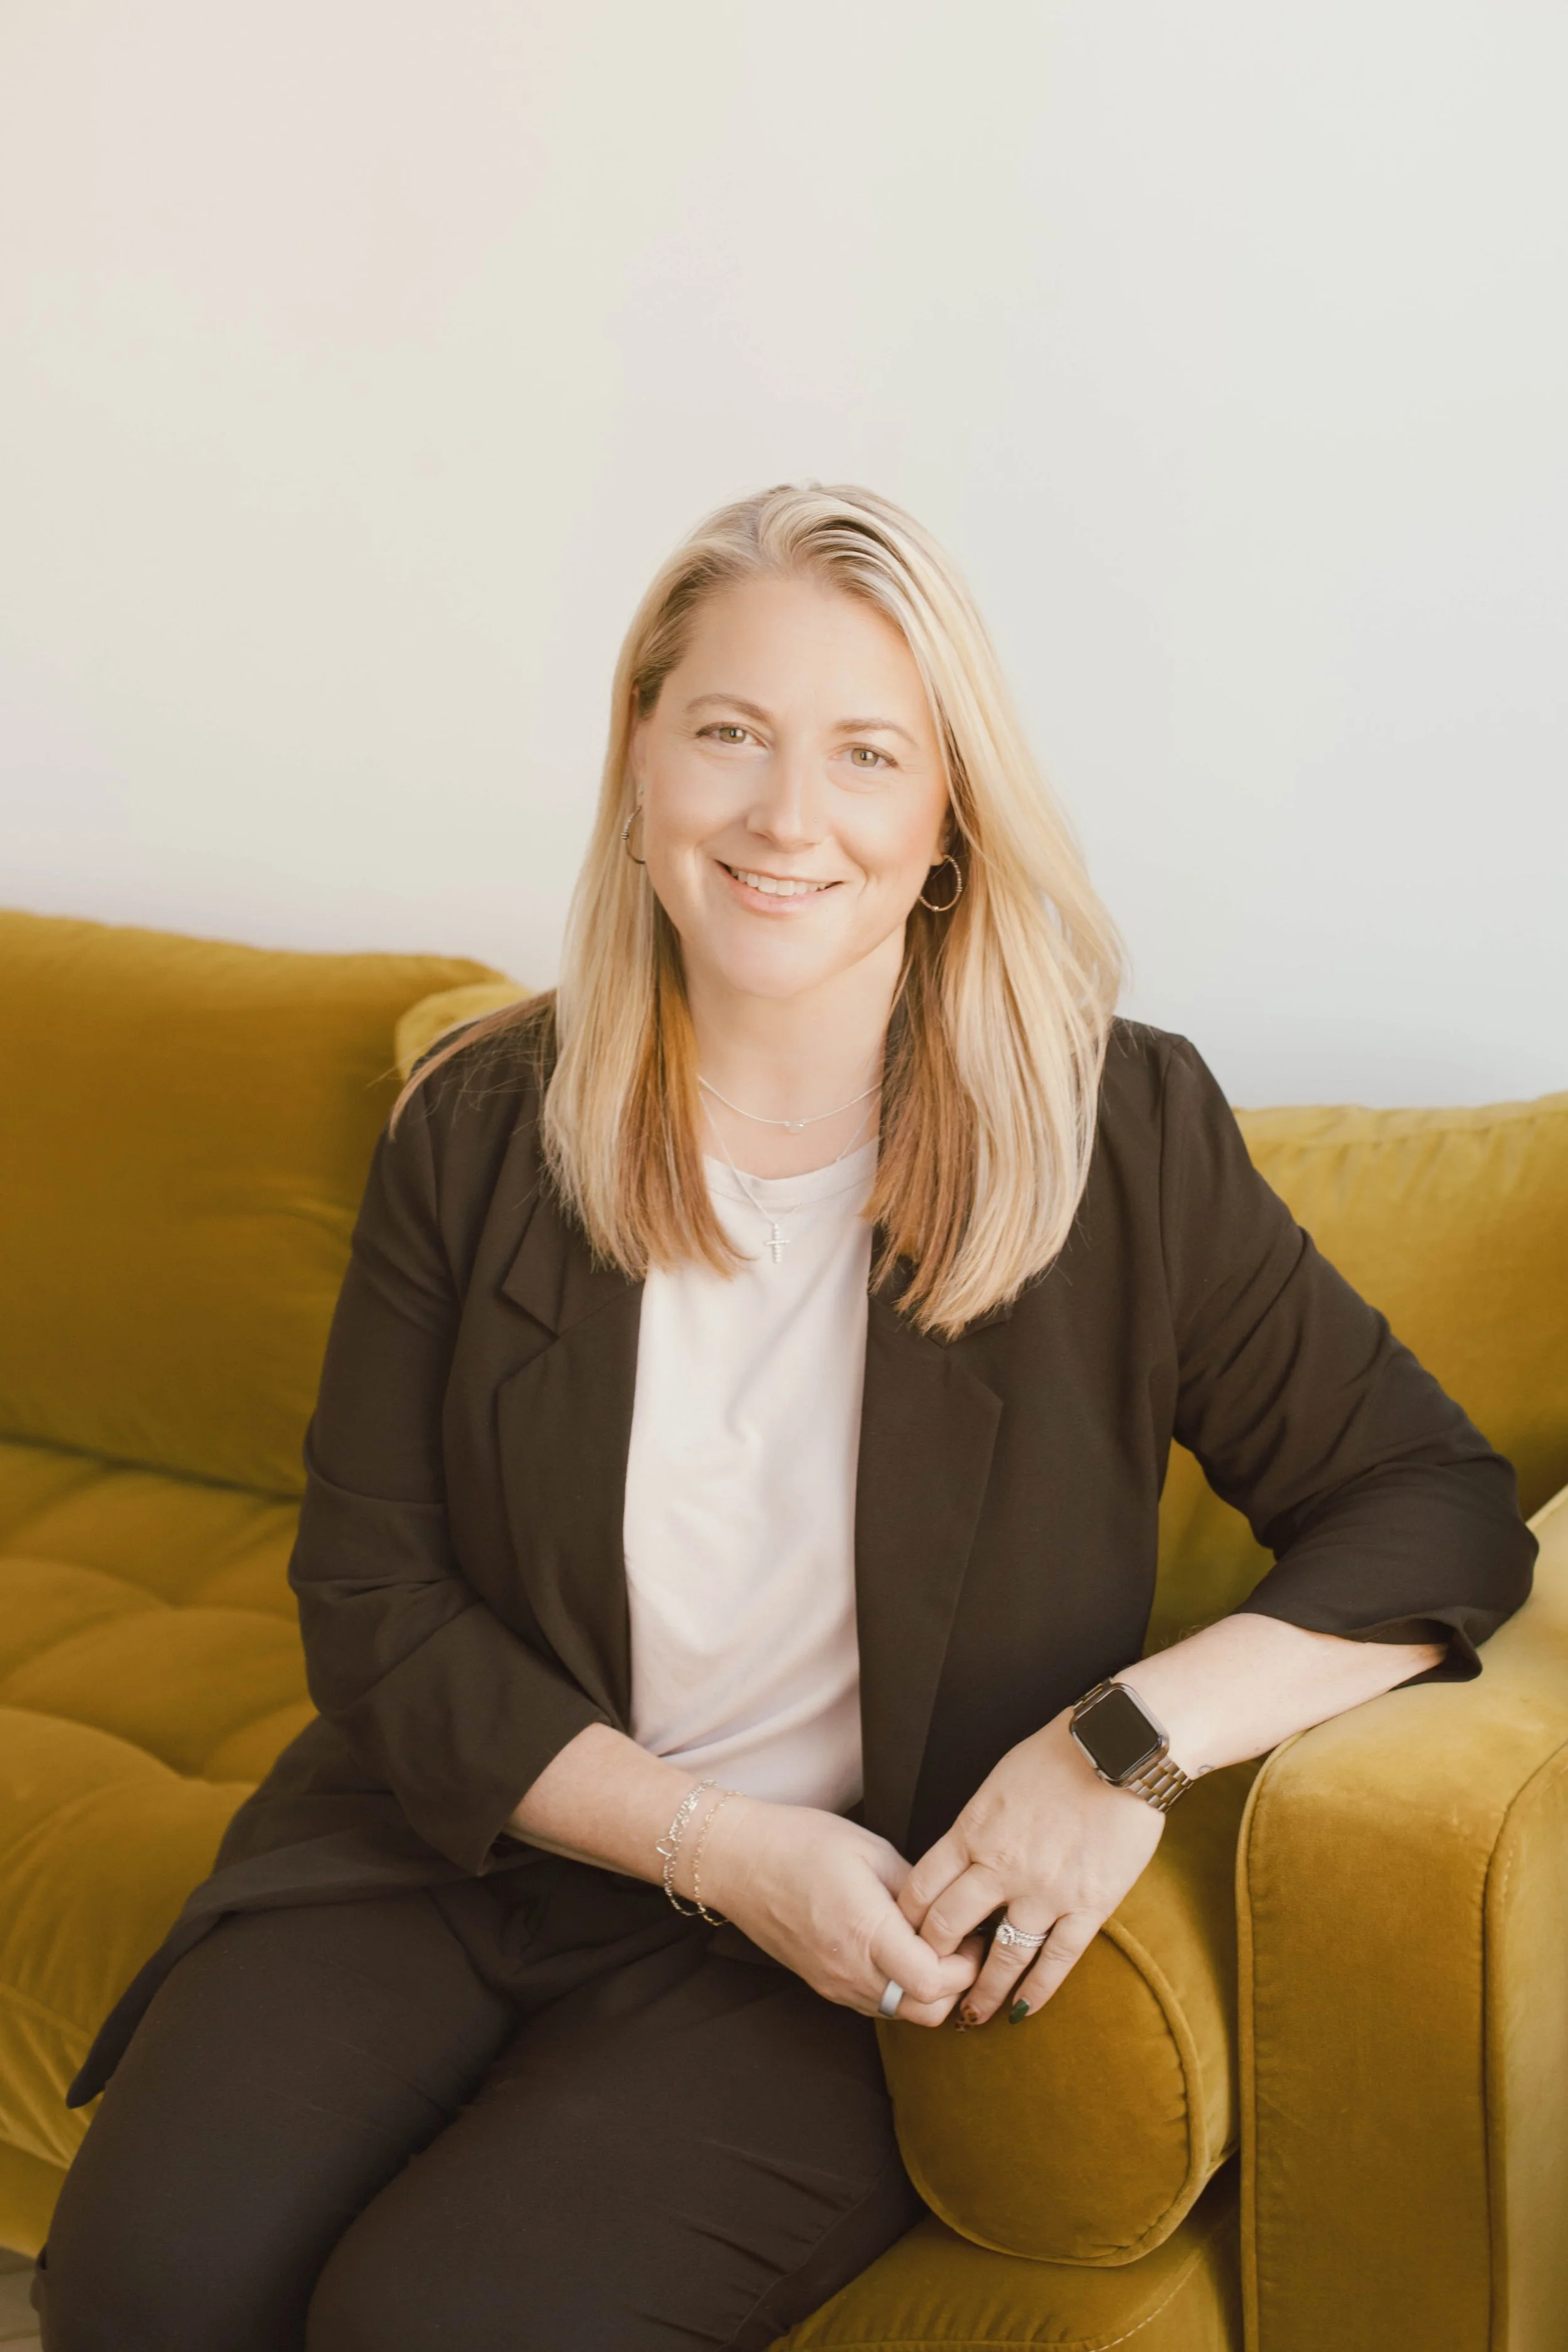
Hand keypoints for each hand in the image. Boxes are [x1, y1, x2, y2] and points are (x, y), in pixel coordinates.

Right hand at [701, 1796, 981, 2026]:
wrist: (737, 1861)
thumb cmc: (799, 1843)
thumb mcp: (870, 1850)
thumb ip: (915, 1888)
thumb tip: (948, 1911)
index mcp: (865, 1932)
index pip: (934, 1982)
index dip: (965, 1964)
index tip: (972, 1933)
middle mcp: (850, 1970)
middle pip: (927, 2013)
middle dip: (957, 1985)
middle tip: (962, 1944)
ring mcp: (835, 1984)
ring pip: (903, 2015)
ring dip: (929, 1992)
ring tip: (933, 1947)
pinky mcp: (824, 1985)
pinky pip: (877, 2005)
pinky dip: (901, 1991)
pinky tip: (901, 1953)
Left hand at [899, 1710, 1164, 2023]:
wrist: (1119, 1748)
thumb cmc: (1059, 1753)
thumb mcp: (999, 1782)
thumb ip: (979, 1824)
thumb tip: (964, 1854)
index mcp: (973, 1830)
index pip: (923, 1886)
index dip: (909, 1919)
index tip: (904, 1937)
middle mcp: (1001, 1866)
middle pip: (950, 1926)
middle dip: (933, 1960)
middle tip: (928, 1981)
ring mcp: (1044, 1891)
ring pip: (1002, 1955)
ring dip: (983, 1991)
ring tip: (971, 2015)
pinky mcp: (1088, 1905)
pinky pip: (1057, 1959)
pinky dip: (1038, 1990)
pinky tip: (1024, 2011)